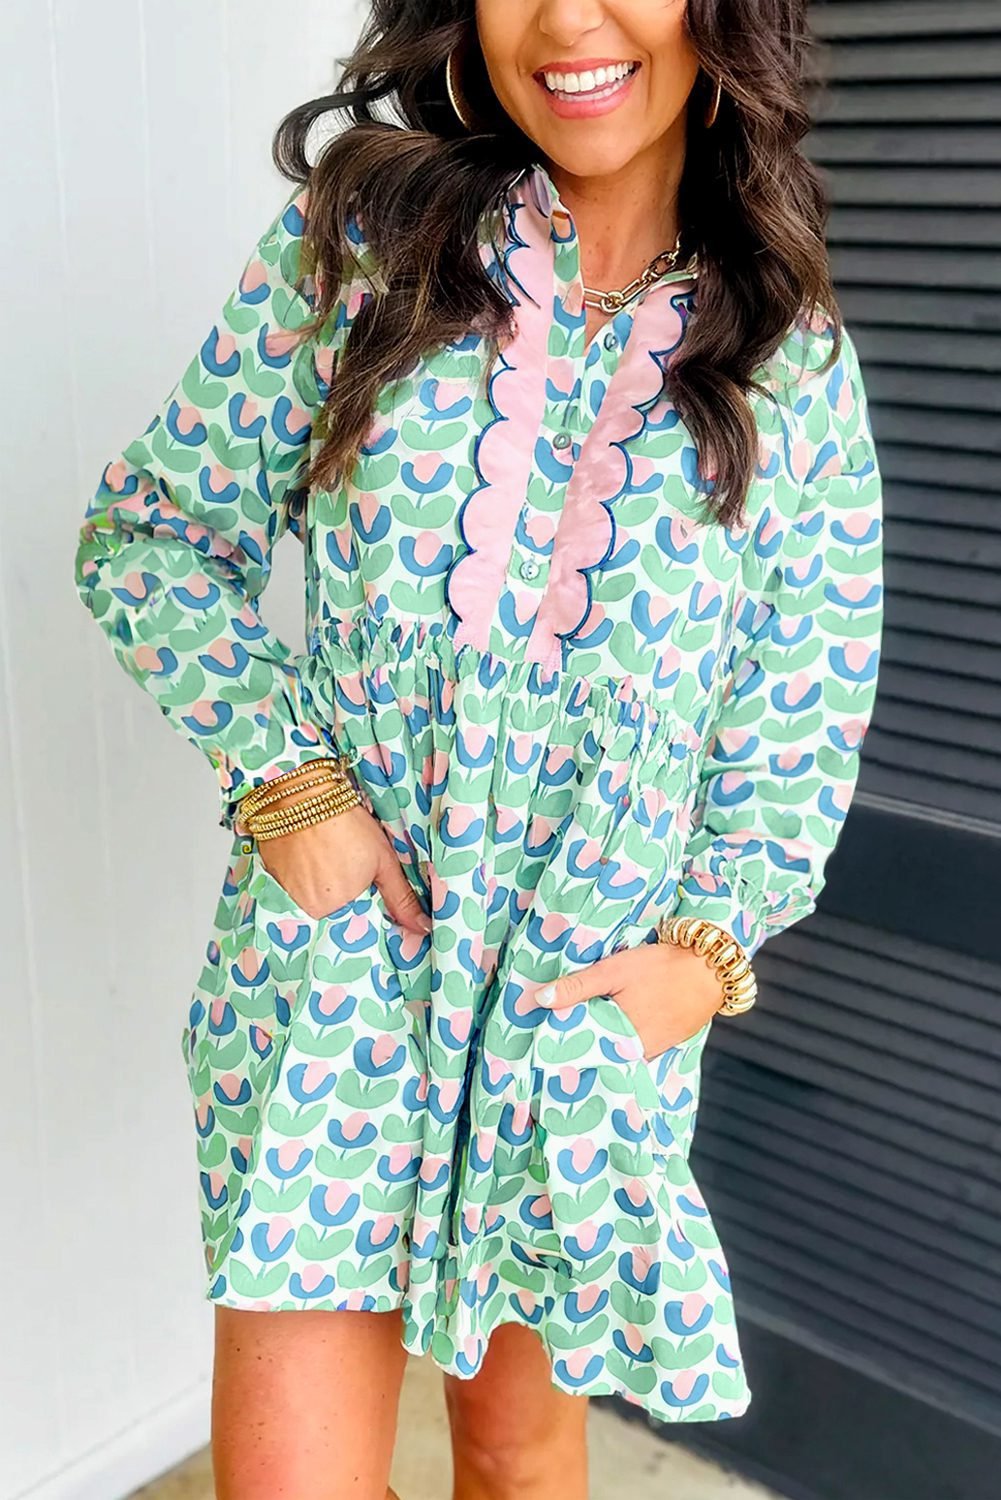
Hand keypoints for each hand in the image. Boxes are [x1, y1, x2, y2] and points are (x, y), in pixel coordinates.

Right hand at [244, 804, 430, 934]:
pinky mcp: (271, 880)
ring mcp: (287, 896)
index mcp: (339, 910)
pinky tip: (310, 857)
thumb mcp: (382, 860)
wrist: (301, 796)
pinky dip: (302, 877)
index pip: (356, 923)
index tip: (365, 887)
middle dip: (343, 896)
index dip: (364, 906)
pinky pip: (292, 888)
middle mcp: (310, 910)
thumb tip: (422, 928)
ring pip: (313, 900)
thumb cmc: (346, 825)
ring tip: (328, 858)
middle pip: (333, 913)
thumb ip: (400, 898)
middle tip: (344, 865)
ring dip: (322, 886)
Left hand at [535, 941, 722, 1057]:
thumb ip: (578, 987)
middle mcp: (633, 1052)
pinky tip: (609, 1029)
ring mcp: (650, 1051)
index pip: (577, 1049)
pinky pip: (632, 1051)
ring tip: (577, 1032)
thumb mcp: (614, 970)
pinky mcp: (663, 1045)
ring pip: (614, 1053)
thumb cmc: (662, 967)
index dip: (557, 1044)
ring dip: (598, 1045)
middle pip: (595, 1054)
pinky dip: (618, 1043)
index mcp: (617, 1037)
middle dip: (576, 1046)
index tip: (537, 1042)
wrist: (711, 969)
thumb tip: (539, 999)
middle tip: (550, 1040)